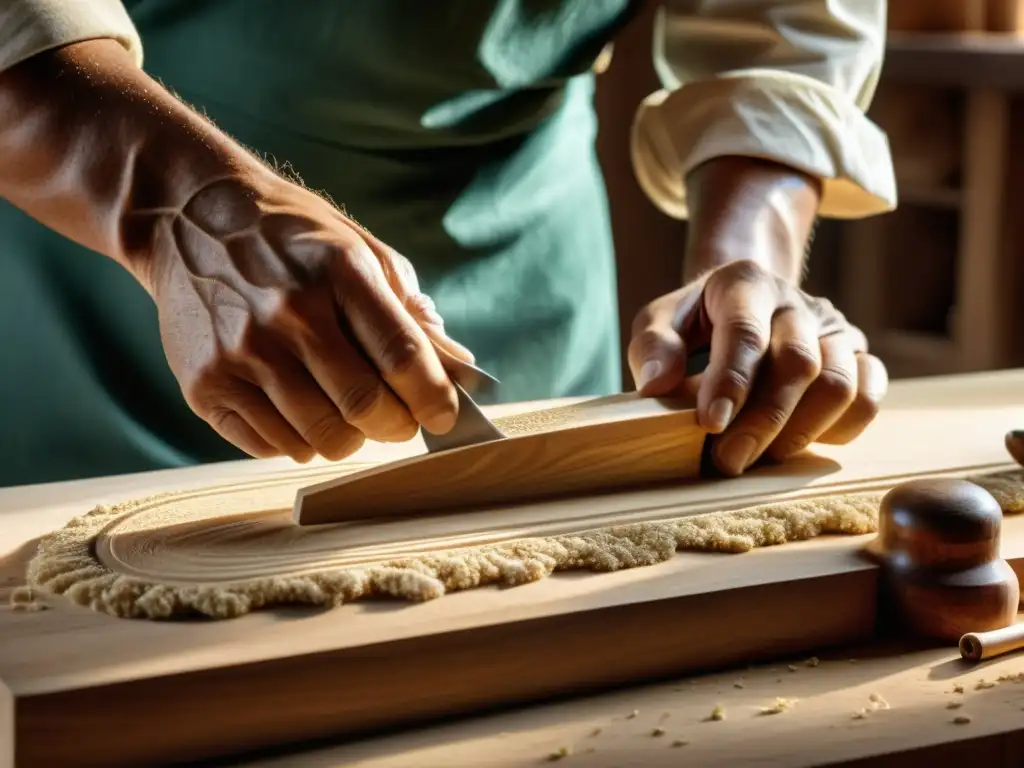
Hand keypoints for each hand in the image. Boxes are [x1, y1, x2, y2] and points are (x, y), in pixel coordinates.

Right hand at [149, 174, 472, 462]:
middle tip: (398, 421)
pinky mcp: (204, 383)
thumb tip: (460, 370)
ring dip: (348, 438)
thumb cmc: (293, 240)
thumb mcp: (362, 252)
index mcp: (339, 273)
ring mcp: (240, 352)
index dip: (434, 397)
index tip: (445, 415)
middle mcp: (287, 313)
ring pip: (318, 437)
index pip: (402, 355)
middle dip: (395, 426)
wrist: (189, 219)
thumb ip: (410, 313)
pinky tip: (299, 411)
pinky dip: (298, 441)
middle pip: (363, 405)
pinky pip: (270, 445)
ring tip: (346, 414)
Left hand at [628, 259, 887, 475]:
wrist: (743, 304)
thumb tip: (656, 385)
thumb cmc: (695, 322)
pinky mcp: (858, 357)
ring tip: (759, 459)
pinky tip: (797, 444)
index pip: (746, 332)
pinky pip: (868, 399)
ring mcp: (835, 330)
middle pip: (799, 363)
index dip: (730, 381)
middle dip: (763, 421)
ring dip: (799, 433)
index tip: (710, 424)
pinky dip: (838, 430)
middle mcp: (797, 304)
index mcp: (746, 284)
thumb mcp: (659, 322)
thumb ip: (652, 348)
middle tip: (728, 461)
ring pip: (839, 385)